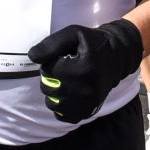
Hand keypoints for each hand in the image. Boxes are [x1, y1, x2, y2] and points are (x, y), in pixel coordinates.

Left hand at [27, 18, 143, 122]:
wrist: (117, 57)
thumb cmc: (93, 42)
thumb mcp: (73, 33)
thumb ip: (51, 43)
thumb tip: (32, 56)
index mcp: (83, 68)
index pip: (48, 70)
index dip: (50, 61)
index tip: (63, 57)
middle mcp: (86, 89)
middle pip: (48, 87)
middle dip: (50, 77)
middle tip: (63, 68)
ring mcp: (88, 103)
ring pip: (52, 103)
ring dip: (53, 92)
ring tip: (65, 80)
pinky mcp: (88, 111)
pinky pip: (62, 116)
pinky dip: (61, 106)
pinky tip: (68, 93)